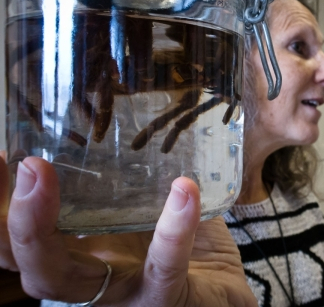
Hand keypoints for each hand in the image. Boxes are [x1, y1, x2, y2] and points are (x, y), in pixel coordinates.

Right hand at [1, 155, 256, 306]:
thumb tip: (128, 111)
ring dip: (41, 228)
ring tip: (42, 173)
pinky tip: (183, 191)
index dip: (0, 202)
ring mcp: (119, 294)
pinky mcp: (163, 300)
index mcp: (79, 253)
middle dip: (5, 216)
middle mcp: (86, 278)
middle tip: (20, 162)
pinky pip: (162, 266)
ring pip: (59, 279)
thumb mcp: (152, 210)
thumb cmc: (184, 252)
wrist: (225, 297)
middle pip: (23, 259)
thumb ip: (135, 177)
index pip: (21, 236)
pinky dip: (172, 230)